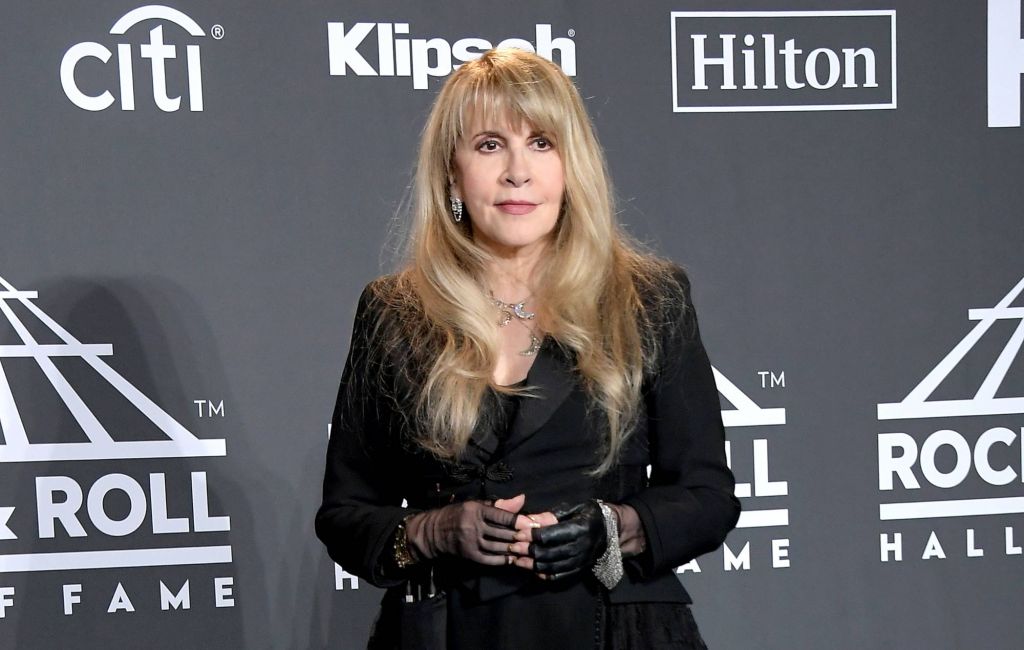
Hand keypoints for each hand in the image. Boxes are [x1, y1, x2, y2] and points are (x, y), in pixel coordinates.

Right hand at [405, 494, 532, 565]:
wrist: (435, 531)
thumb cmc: (460, 514)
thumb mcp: (477, 504)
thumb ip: (500, 505)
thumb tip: (522, 499)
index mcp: (476, 510)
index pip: (501, 516)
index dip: (518, 520)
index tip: (533, 524)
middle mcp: (473, 525)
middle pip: (502, 532)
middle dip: (520, 536)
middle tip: (535, 538)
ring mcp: (471, 542)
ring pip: (497, 546)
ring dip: (513, 548)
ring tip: (527, 548)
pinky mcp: (469, 555)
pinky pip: (489, 559)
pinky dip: (502, 559)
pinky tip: (512, 558)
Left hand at [524, 500, 606, 579]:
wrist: (610, 530)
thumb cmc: (588, 514)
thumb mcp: (574, 508)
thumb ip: (551, 515)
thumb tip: (529, 520)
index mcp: (580, 528)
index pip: (550, 535)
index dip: (531, 535)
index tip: (516, 534)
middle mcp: (581, 547)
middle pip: (549, 553)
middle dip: (528, 551)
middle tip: (512, 547)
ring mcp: (581, 560)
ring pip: (553, 566)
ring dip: (532, 564)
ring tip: (517, 560)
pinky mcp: (580, 569)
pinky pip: (561, 576)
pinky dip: (546, 574)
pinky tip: (534, 571)